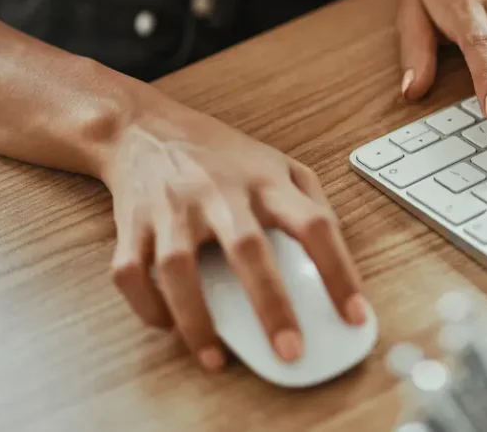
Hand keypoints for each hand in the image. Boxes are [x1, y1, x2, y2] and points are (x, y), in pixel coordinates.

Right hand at [100, 90, 365, 371]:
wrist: (144, 127)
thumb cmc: (220, 155)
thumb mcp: (278, 162)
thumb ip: (311, 201)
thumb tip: (337, 256)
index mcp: (266, 181)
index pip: (314, 225)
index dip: (339, 272)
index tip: (355, 315)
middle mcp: (220, 193)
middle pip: (249, 250)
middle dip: (271, 306)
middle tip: (290, 352)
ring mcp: (172, 209)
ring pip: (179, 269)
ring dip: (197, 320)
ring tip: (216, 359)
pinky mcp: (133, 224)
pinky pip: (132, 273)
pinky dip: (147, 306)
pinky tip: (169, 325)